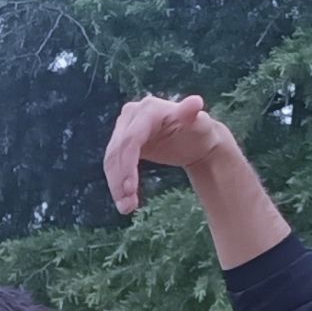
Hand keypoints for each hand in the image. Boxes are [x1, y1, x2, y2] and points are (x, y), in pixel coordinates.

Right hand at [103, 93, 239, 213]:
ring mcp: (124, 127)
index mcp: (148, 110)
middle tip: (127, 206)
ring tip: (126, 208)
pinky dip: (117, 184)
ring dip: (116, 186)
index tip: (131, 189)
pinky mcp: (121, 142)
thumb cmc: (199, 132)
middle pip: (117, 150)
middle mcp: (132, 115)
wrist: (194, 139)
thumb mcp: (200, 124)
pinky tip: (125, 202)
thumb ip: (191, 114)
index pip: (131, 139)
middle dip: (120, 179)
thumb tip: (196, 102)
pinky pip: (114, 164)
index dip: (127, 165)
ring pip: (112, 160)